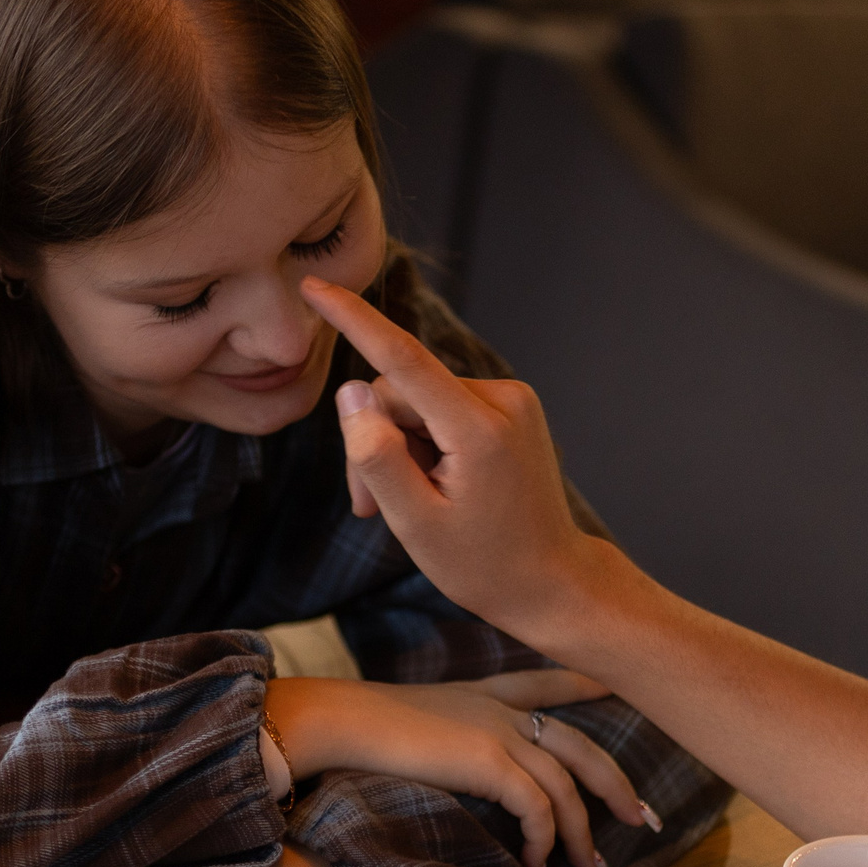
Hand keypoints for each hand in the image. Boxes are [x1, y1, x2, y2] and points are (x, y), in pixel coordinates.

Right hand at [267, 670, 646, 866]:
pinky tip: (536, 862)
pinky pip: (537, 807)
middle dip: (615, 782)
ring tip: (588, 865)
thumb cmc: (361, 729)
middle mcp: (500, 710)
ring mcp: (499, 732)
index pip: (544, 683)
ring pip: (566, 784)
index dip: (582, 685)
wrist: (341, 721)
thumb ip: (444, 738)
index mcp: (483, 696)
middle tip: (640, 817)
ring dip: (582, 831)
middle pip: (579, 743)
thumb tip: (453, 768)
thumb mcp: (413, 724)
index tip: (611, 686)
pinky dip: (544, 838)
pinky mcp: (491, 761)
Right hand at [302, 278, 612, 644]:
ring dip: (400, 447)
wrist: (552, 582)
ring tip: (412, 503)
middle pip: (400, 392)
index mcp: (478, 430)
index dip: (353, 319)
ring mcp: (512, 400)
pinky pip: (443, 407)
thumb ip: (376, 455)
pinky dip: (426, 442)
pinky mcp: (511, 406)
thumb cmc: (483, 565)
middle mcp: (503, 400)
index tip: (315, 284)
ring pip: (418, 400)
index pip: (403, 358)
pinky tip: (436, 485)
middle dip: (375, 441)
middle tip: (369, 506)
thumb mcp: (414, 523)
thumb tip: (352, 390)